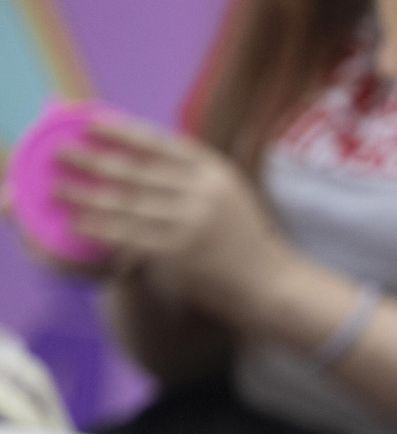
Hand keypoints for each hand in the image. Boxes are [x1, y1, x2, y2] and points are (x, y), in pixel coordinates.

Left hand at [53, 118, 290, 309]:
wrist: (273, 282)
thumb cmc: (247, 239)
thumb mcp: (230, 194)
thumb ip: (195, 176)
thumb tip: (146, 157)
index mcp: (216, 172)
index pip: (161, 144)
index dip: (123, 132)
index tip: (91, 123)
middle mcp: (204, 192)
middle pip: (137, 170)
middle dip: (94, 159)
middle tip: (61, 151)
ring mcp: (193, 222)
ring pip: (128, 204)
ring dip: (88, 196)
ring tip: (59, 188)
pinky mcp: (182, 252)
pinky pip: (131, 236)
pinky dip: (101, 229)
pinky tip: (79, 223)